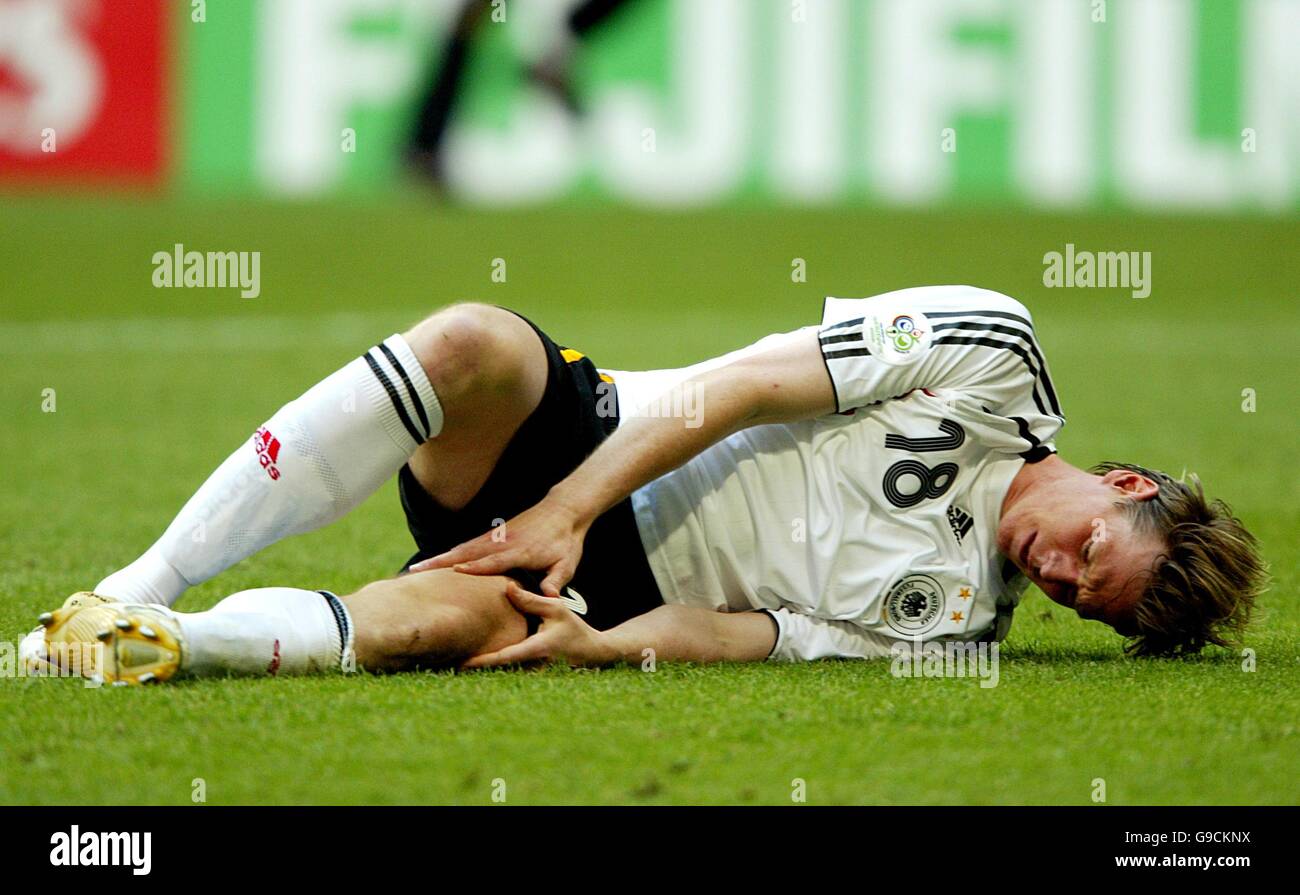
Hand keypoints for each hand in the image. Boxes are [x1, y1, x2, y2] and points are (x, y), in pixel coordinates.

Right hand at [407, 494, 589, 595]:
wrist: (564, 510)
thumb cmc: (566, 541)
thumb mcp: (567, 564)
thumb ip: (556, 581)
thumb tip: (549, 599)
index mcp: (520, 552)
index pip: (493, 561)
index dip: (474, 567)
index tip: (453, 572)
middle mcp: (502, 543)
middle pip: (466, 553)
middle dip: (441, 563)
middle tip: (415, 573)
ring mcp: (495, 537)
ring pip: (462, 549)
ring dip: (439, 558)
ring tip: (415, 570)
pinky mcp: (493, 535)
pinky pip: (467, 545)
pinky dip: (449, 553)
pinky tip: (435, 562)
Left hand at [462, 581, 617, 668]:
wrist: (593, 654)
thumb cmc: (574, 628)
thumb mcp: (556, 608)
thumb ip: (530, 600)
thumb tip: (506, 587)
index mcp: (536, 649)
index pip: (504, 657)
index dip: (482, 661)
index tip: (461, 663)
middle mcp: (532, 667)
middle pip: (498, 672)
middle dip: (475, 670)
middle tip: (445, 666)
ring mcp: (532, 676)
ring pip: (502, 676)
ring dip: (482, 673)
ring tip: (453, 668)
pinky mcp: (531, 678)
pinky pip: (510, 675)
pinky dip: (494, 672)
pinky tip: (475, 667)